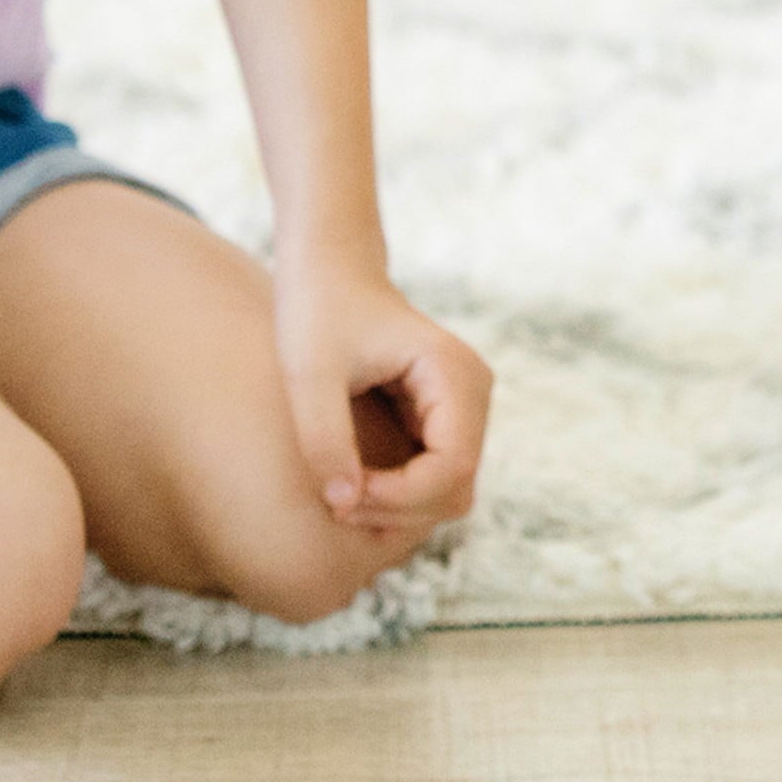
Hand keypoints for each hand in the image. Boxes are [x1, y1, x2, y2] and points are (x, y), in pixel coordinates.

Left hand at [273, 256, 492, 541]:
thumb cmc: (316, 312)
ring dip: (401, 509)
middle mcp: (473, 391)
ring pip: (452, 490)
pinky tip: (354, 485)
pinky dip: (400, 495)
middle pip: (458, 486)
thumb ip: (324, 440)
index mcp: (452, 372)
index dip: (401, 496)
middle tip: (336, 503)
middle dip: (399, 509)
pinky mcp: (446, 419)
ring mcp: (464, 407)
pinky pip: (436, 478)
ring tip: (343, 497)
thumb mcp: (308, 375)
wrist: (330, 273)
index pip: (453, 465)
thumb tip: (344, 506)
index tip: (343, 495)